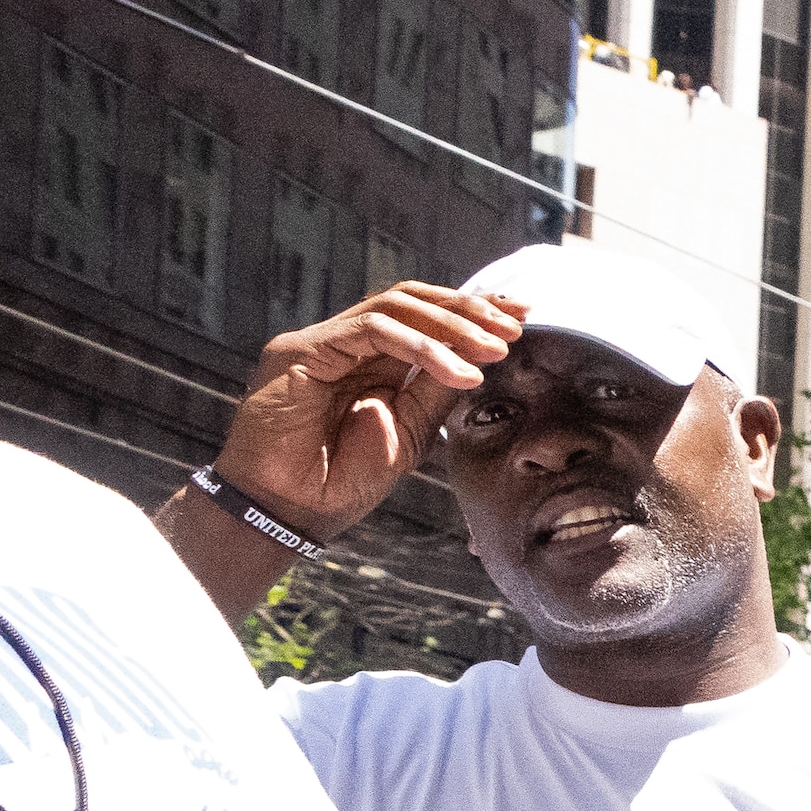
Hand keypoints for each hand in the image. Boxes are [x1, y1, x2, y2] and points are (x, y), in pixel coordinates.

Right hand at [214, 281, 527, 542]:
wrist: (288, 509)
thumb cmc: (343, 480)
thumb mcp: (410, 432)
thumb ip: (436, 391)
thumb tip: (480, 356)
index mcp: (373, 361)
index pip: (424, 319)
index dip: (471, 314)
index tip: (522, 319)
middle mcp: (348, 343)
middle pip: (412, 301)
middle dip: (468, 310)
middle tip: (515, 327)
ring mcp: (323, 342)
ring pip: (394, 307)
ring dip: (451, 326)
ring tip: (494, 351)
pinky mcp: (301, 349)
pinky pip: (371, 330)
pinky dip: (421, 348)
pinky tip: (457, 373)